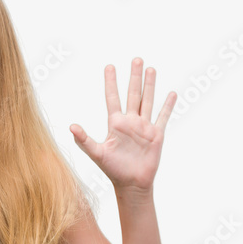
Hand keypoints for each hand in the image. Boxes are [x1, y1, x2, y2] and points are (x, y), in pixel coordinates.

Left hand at [69, 58, 175, 194]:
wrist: (132, 184)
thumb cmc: (113, 170)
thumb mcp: (97, 154)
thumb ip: (84, 140)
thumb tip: (71, 127)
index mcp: (115, 124)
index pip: (112, 97)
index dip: (111, 82)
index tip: (110, 66)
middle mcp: (130, 122)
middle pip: (132, 94)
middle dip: (134, 77)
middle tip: (136, 58)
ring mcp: (144, 127)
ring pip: (147, 101)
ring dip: (150, 85)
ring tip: (151, 69)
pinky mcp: (156, 135)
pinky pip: (163, 117)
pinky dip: (167, 106)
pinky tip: (171, 93)